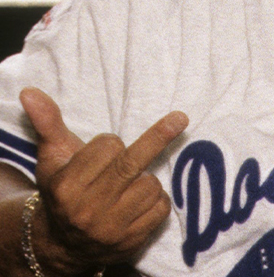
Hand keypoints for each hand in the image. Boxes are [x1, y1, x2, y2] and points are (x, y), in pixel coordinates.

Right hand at [21, 87, 186, 274]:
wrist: (64, 242)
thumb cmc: (63, 189)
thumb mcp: (53, 157)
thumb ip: (48, 123)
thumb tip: (30, 92)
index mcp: (67, 187)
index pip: (108, 147)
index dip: (110, 144)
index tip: (104, 151)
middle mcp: (87, 210)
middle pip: (131, 164)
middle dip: (158, 137)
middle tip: (180, 118)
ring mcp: (110, 229)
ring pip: (150, 185)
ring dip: (145, 180)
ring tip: (125, 188)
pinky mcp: (132, 241)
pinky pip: (162, 207)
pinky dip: (156, 201)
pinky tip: (136, 205)